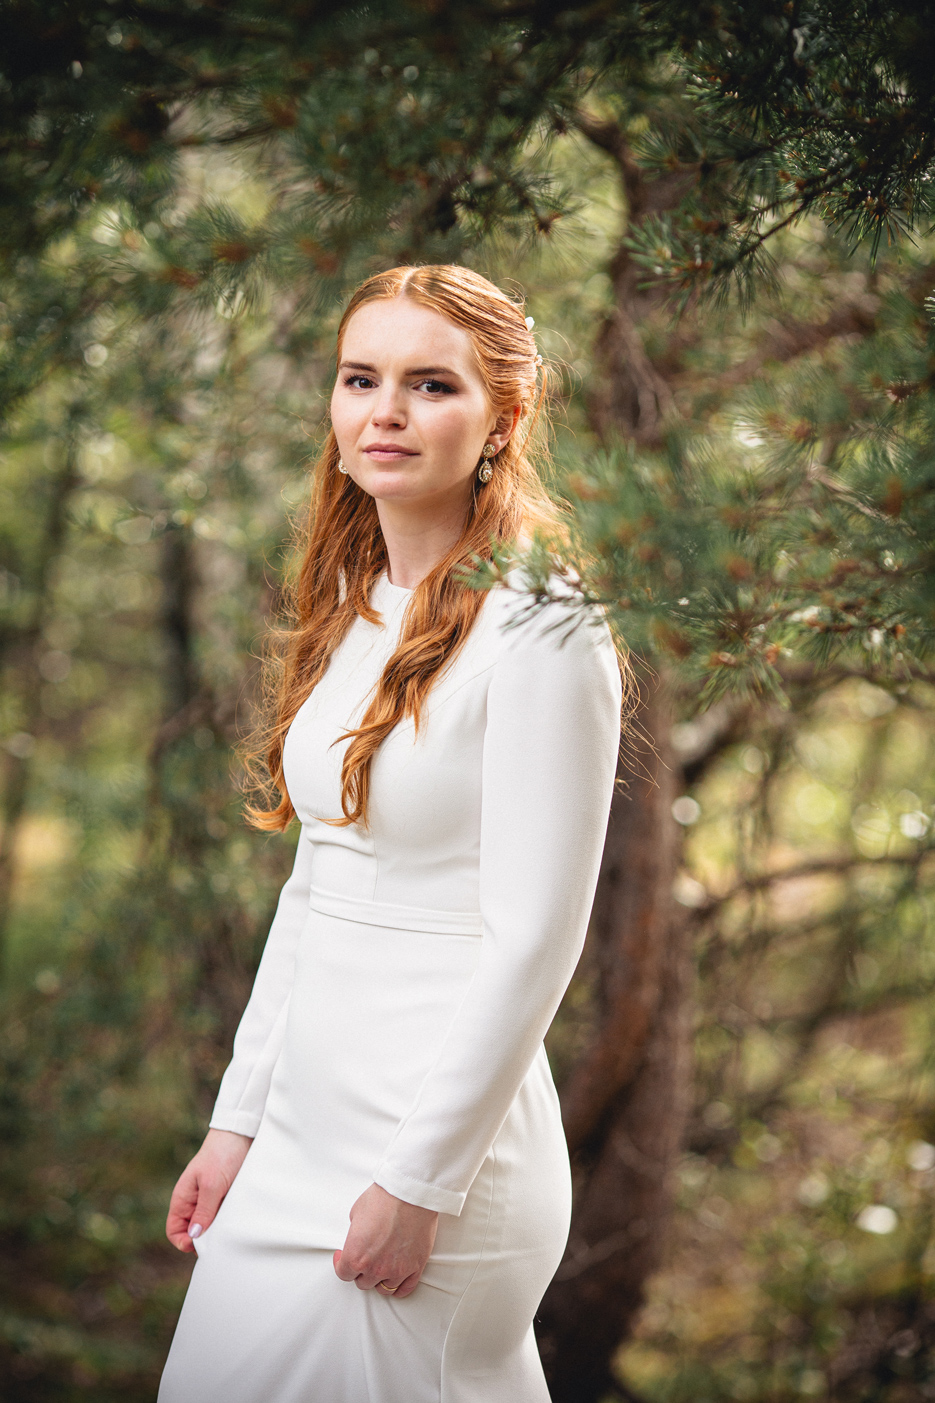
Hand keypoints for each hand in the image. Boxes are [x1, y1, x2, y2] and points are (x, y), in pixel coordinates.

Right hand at [166, 1128, 252, 1251]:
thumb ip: (203, 1211)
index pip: (174, 1231)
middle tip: (220, 1238)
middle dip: (204, 1240)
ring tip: (230, 1226)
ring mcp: (209, 1201)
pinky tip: (237, 1218)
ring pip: (209, 1227)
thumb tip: (194, 1237)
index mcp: (183, 1199)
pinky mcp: (224, 1198)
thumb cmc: (222, 1155)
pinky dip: (228, 1221)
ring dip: (218, 1230)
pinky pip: (222, 1217)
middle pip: (193, 1233)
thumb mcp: (212, 1184)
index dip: (184, 1242)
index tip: (202, 1244)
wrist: (241, 1134)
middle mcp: (194, 1202)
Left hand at [333, 1184, 437, 1298]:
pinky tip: (396, 1279)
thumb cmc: (384, 1199)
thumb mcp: (356, 1213)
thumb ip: (355, 1234)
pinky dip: (399, 1287)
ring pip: (384, 1289)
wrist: (410, 1193)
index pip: (344, 1274)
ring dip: (380, 1279)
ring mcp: (397, 1270)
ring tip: (381, 1268)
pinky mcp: (415, 1267)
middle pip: (363, 1283)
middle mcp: (375, 1268)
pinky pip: (405, 1289)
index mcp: (355, 1256)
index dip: (341, 1265)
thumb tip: (358, 1238)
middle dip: (362, 1272)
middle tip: (365, 1259)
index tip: (343, 1258)